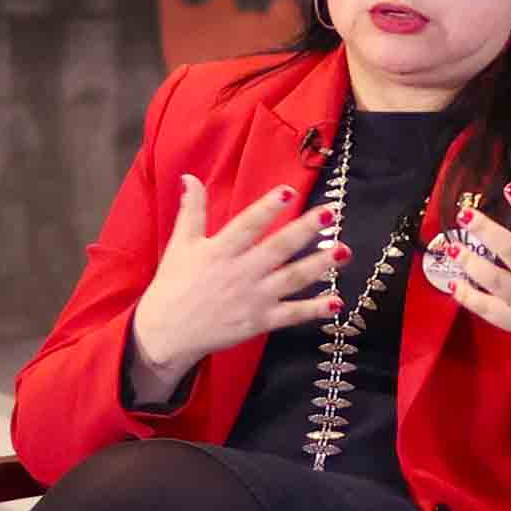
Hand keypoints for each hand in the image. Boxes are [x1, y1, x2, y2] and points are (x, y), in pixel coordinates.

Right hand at [126, 175, 342, 398]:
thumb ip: (191, 210)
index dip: (267, 208)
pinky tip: (337, 302)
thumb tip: (190, 177)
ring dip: (319, 265)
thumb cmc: (173, 285)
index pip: (247, 225)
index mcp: (220, 251)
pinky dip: (314, 310)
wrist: (166, 333)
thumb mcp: (180, 244)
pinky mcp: (260, 322)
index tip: (289, 191)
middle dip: (305, 231)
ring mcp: (253, 298)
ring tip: (344, 251)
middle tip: (330, 214)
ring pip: (291, 279)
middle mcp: (240, 272)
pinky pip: (291, 315)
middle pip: (277, 248)